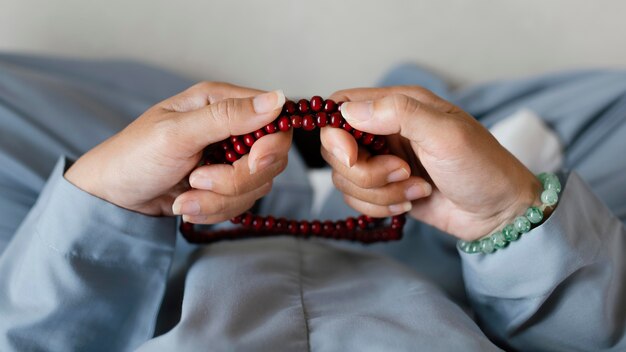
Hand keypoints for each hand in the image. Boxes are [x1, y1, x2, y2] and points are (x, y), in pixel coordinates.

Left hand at [65, 82, 290, 223]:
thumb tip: (277, 100)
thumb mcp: (178, 134)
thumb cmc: (133, 156)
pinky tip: (186, 204)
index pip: (275, 119)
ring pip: (257, 186)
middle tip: (199, 180)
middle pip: (270, 158)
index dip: (271, 144)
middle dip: (237, 179)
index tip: (253, 162)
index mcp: (221, 103)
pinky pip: (241, 204)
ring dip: (219, 199)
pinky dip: (213, 210)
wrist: (112, 197)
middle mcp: (231, 128)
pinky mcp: (225, 185)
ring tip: (185, 194)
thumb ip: (228, 117)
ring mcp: (229, 159)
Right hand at [320, 86, 540, 240]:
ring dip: (379, 192)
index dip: (336, 133)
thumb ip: (398, 113)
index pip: (341, 107)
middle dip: (364, 171)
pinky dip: (380, 207)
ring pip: (346, 178)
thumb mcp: (446, 133)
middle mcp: (384, 131)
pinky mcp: (384, 190)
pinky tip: (412, 201)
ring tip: (417, 188)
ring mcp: (382, 162)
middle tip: (402, 172)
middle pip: (336, 149)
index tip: (354, 156)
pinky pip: (357, 200)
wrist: (499, 213)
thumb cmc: (482, 166)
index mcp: (397, 106)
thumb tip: (347, 111)